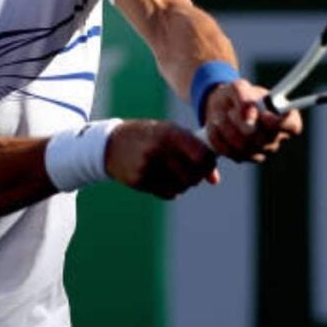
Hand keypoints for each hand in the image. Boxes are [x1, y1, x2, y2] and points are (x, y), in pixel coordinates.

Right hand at [105, 120, 219, 199]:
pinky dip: (171, 190)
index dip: (209, 164)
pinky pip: (169, 194)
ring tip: (174, 174)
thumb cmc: (150, 137)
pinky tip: (161, 178)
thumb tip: (215, 181)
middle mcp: (158, 148)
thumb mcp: (171, 134)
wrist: (112, 144)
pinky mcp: (139, 180)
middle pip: (193, 175)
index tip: (207, 165)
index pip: (201, 156)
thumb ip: (195, 151)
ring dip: (183, 184)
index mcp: (169, 132)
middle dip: (197, 177)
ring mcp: (147, 165)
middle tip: (192, 172)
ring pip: (182, 187)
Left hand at [203, 79, 302, 161]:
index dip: (281, 123)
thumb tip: (250, 114)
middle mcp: (276, 137)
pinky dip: (218, 138)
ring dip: (227, 130)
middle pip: (263, 138)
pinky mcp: (243, 158)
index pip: (292, 125)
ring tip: (219, 116)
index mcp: (283, 116)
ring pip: (244, 147)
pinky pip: (230, 152)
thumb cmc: (235, 96)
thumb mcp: (238, 87)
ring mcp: (261, 151)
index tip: (264, 116)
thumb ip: (245, 95)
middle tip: (230, 110)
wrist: (220, 107)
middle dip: (241, 123)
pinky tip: (215, 127)